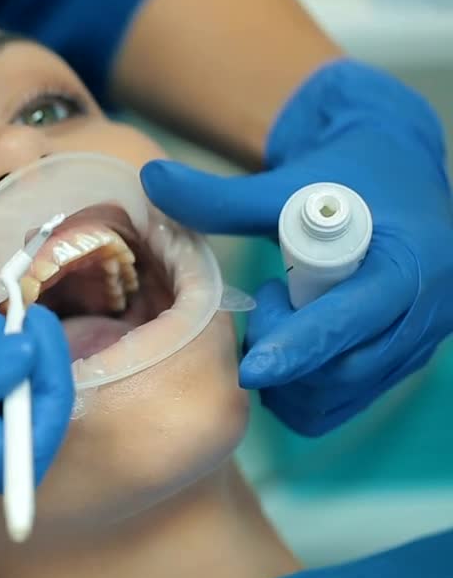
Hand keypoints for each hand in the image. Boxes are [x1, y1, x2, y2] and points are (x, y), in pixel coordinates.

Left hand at [141, 59, 452, 435]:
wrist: (394, 176)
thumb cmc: (344, 176)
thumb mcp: (289, 182)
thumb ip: (223, 195)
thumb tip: (152, 179)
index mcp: (408, 264)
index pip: (351, 320)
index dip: (298, 347)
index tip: (251, 369)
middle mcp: (425, 311)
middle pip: (345, 369)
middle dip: (286, 358)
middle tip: (261, 304)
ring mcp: (416, 342)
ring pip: (341, 394)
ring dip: (291, 378)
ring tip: (274, 321)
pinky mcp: (400, 360)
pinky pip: (345, 401)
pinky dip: (304, 390)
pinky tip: (283, 352)